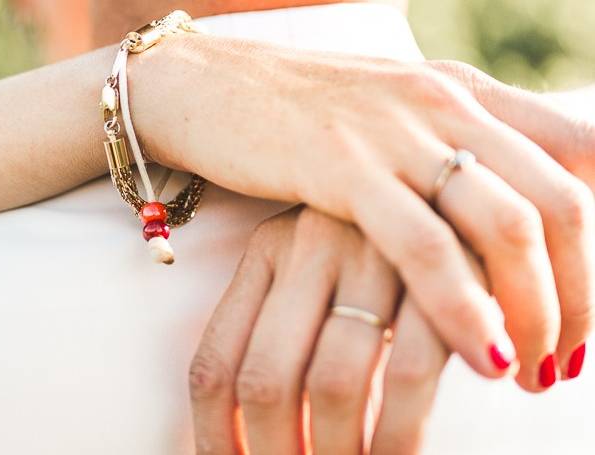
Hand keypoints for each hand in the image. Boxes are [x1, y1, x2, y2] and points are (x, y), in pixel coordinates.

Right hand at [135, 34, 594, 388]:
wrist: (208, 86)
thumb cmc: (298, 116)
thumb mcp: (390, 122)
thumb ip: (447, 155)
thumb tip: (495, 228)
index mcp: (463, 93)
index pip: (580, 154)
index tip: (581, 305)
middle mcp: (444, 104)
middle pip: (560, 205)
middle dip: (580, 296)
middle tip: (564, 360)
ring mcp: (395, 133)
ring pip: (507, 227)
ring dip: (536, 313)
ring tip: (530, 373)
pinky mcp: (342, 167)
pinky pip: (424, 246)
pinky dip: (464, 308)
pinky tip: (482, 357)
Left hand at [189, 206, 478, 454]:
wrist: (454, 173)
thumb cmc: (377, 232)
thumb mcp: (313, 258)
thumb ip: (277, 322)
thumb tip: (243, 420)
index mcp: (266, 249)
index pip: (214, 361)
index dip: (214, 435)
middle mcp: (309, 247)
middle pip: (265, 381)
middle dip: (273, 454)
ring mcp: (371, 254)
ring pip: (330, 384)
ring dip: (336, 453)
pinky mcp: (437, 270)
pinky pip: (406, 374)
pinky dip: (399, 434)